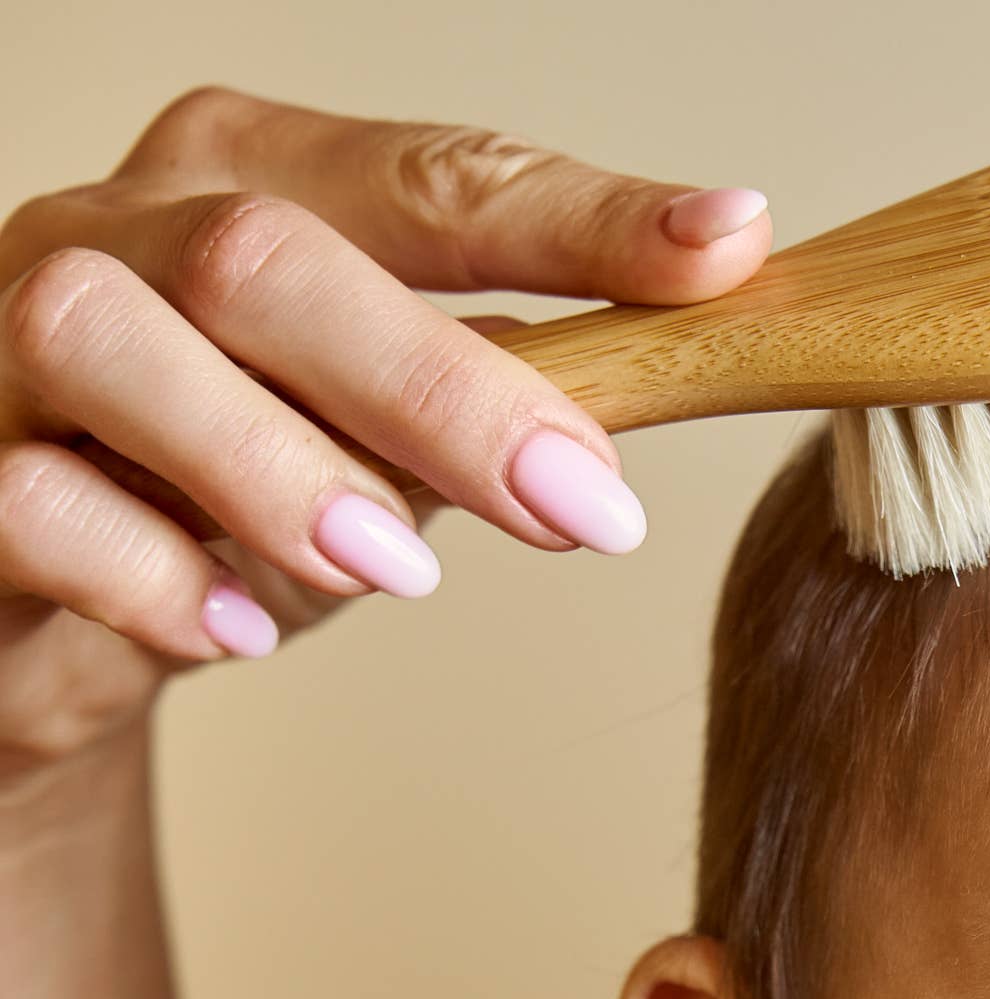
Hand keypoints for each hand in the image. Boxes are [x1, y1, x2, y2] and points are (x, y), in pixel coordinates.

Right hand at [0, 85, 769, 789]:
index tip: (723, 249)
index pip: (427, 180)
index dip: (579, 218)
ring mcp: (4, 342)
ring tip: (395, 569)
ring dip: (280, 466)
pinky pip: (32, 502)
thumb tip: (694, 365)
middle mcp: (117, 233)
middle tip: (583, 508)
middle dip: (445, 387)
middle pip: (266, 256)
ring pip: (112, 340)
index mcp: (247, 186)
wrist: (48, 609)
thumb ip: (500, 396)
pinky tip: (237, 631)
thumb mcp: (383, 439)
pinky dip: (154, 575)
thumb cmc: (234, 497)